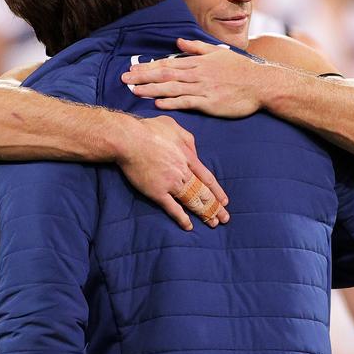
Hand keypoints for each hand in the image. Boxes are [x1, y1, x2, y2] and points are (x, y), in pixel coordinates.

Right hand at [116, 115, 228, 229]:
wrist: (129, 139)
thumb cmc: (149, 130)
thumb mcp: (175, 127)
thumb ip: (189, 140)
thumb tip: (195, 153)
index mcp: (189, 157)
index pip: (207, 178)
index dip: (217, 191)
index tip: (224, 201)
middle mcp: (183, 172)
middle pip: (203, 192)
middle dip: (215, 206)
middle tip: (224, 218)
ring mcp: (171, 183)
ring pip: (191, 201)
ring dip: (203, 213)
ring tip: (213, 223)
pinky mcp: (157, 192)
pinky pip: (172, 208)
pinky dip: (181, 218)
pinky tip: (188, 226)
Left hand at [122, 38, 273, 117]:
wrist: (261, 84)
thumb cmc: (241, 69)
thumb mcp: (218, 52)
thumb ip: (197, 47)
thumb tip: (178, 42)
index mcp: (198, 62)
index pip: (167, 64)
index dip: (148, 67)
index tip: (131, 69)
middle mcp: (197, 74)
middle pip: (165, 75)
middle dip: (143, 77)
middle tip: (124, 80)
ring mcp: (203, 88)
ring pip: (172, 88)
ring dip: (152, 89)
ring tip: (134, 91)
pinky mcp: (209, 102)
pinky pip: (187, 102)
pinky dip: (171, 102)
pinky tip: (158, 103)